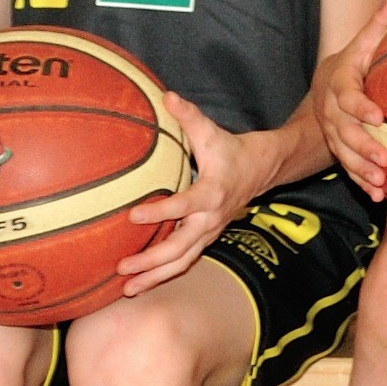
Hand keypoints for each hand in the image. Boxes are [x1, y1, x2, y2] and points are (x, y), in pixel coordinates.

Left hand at [112, 96, 270, 295]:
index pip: (184, 206)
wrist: (263, 169)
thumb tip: (166, 95)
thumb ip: (188, 116)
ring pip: (183, 260)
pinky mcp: (207, 237)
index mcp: (212, 193)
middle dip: (152, 260)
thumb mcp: (212, 132)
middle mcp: (211, 218)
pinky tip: (141, 283)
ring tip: (127, 290)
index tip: (134, 216)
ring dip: (155, 276)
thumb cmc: (231, 149)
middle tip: (123, 267)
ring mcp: (210, 231)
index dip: (161, 212)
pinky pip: (185, 260)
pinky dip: (164, 274)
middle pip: (182, 247)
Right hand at [319, 0, 386, 197]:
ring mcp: (333, 132)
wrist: (325, 84)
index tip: (379, 116)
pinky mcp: (339, 147)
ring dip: (361, 170)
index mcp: (340, 84)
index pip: (349, 96)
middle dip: (364, 147)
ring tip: (381, 183)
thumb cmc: (354, 61)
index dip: (362, 106)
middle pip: (345, 131)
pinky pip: (347, 167)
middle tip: (385, 160)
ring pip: (344, 154)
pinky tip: (377, 196)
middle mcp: (333, 111)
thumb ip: (379, 24)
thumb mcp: (363, 42)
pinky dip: (360, 182)